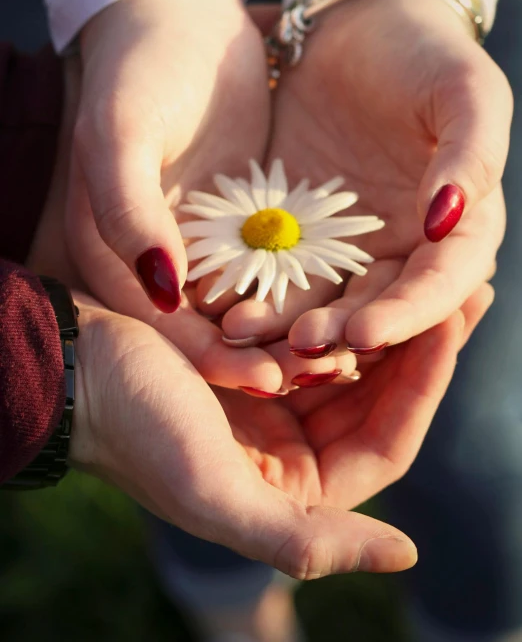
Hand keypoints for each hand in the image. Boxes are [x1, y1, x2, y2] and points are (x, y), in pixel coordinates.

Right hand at [32, 0, 323, 393]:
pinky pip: (282, 266)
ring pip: (251, 305)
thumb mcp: (119, 135)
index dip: (212, 359)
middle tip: (323, 379)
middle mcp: (157, 262)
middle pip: (210, 329)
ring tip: (347, 355)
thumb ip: (127, 211)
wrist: (181, 16)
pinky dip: (311, 287)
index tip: (267, 380)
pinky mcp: (246, 223)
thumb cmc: (137, 71)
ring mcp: (204, 244)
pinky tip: (354, 301)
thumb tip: (159, 289)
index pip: (162, 328)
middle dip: (264, 358)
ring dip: (294, 331)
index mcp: (114, 254)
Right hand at [69, 282, 491, 577]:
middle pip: (378, 399)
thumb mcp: (215, 495)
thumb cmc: (135, 432)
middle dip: (422, 345)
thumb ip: (304, 540)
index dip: (425, 385)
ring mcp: (276, 404)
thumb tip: (406, 555)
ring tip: (437, 273)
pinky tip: (378, 271)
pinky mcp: (258, 362)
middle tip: (469, 287)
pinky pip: (318, 333)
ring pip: (355, 362)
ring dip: (391, 322)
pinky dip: (347, 308)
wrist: (73, 370)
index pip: (384, 442)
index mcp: (291, 493)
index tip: (453, 322)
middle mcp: (291, 452)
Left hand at [218, 0, 508, 354]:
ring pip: (321, 297)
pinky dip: (254, 287)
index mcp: (459, 228)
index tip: (364, 333)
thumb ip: (471, 154)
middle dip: (338, 332)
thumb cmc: (426, 54)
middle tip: (297, 348)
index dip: (407, 314)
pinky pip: (276, 267)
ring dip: (286, 322)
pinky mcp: (297, 229)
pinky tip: (223, 301)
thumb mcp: (466, 91)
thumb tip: (449, 218)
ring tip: (244, 333)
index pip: (442, 285)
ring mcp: (347, 244)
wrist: (359, 23)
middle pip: (377, 306)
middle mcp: (405, 248)